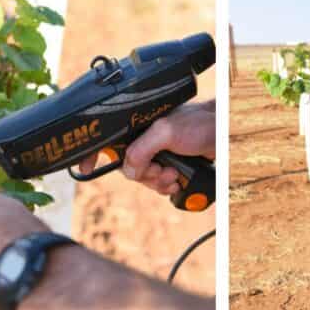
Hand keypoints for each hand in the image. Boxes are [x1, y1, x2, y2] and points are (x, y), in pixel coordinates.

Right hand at [78, 100, 214, 196]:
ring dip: (159, 182)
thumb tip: (129, 170)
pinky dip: (167, 186)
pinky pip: (159, 183)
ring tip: (176, 175)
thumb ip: (142, 149)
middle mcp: (146, 138)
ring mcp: (158, 152)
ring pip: (144, 177)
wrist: (225, 135)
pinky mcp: (170, 163)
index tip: (83, 167)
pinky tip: (179, 181)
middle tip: (162, 171)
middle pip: (129, 167)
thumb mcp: (166, 132)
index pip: (109, 139)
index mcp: (139, 124)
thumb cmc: (200, 124)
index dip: (93, 152)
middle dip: (145, 175)